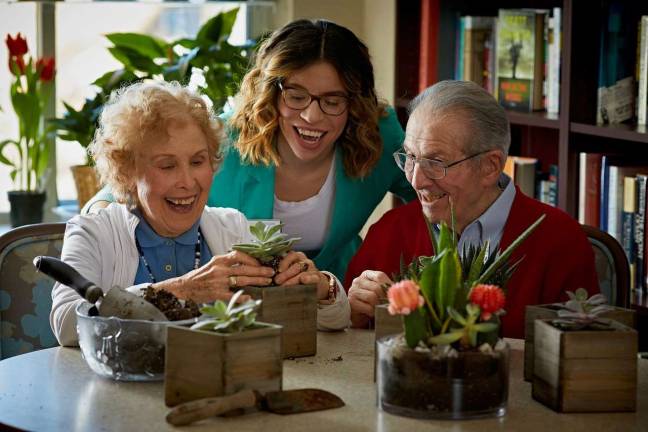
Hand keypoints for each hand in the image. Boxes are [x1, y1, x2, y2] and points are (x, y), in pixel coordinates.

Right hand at [152, 251, 274, 302]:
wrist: (183, 287)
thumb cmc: (200, 276)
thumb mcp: (213, 265)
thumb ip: (227, 263)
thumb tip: (246, 263)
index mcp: (219, 260)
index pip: (239, 255)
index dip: (252, 259)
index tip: (261, 262)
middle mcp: (219, 269)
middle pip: (244, 269)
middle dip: (260, 271)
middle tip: (271, 272)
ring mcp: (218, 281)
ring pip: (242, 280)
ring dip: (257, 281)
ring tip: (267, 282)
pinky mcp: (216, 293)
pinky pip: (232, 295)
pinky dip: (242, 296)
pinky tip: (251, 297)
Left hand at [273, 251, 329, 299]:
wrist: (315, 283)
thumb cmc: (297, 277)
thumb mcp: (290, 271)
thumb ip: (281, 271)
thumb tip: (268, 275)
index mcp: (297, 257)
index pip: (290, 255)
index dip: (284, 262)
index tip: (278, 270)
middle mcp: (305, 261)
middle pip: (295, 266)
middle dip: (285, 274)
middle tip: (277, 281)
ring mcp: (312, 269)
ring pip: (302, 272)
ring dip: (293, 279)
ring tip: (285, 285)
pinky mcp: (317, 277)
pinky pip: (313, 277)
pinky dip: (308, 278)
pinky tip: (304, 280)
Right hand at [348, 270, 391, 323]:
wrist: (358, 314)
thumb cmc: (371, 301)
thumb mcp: (379, 291)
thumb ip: (387, 288)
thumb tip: (399, 292)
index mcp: (366, 275)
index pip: (380, 276)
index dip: (388, 285)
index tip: (394, 294)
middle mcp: (358, 280)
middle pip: (377, 287)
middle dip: (384, 298)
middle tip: (388, 305)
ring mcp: (353, 290)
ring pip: (372, 297)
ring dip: (378, 305)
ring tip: (378, 308)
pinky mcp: (351, 301)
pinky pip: (368, 307)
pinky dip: (373, 312)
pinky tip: (372, 312)